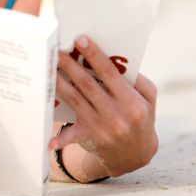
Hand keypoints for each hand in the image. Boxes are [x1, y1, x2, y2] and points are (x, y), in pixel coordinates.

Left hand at [50, 35, 157, 177]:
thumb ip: (138, 79)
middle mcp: (116, 115)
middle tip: (56, 50)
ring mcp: (101, 127)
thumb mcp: (148, 98)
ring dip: (59, 83)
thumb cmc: (141, 118)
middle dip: (70, 65)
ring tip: (47, 68)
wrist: (136, 155)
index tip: (80, 39)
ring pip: (75, 99)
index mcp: (132, 102)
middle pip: (87, 84)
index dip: (94, 55)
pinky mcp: (89, 137)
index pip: (110, 73)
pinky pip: (72, 136)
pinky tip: (48, 140)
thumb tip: (119, 60)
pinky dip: (60, 139)